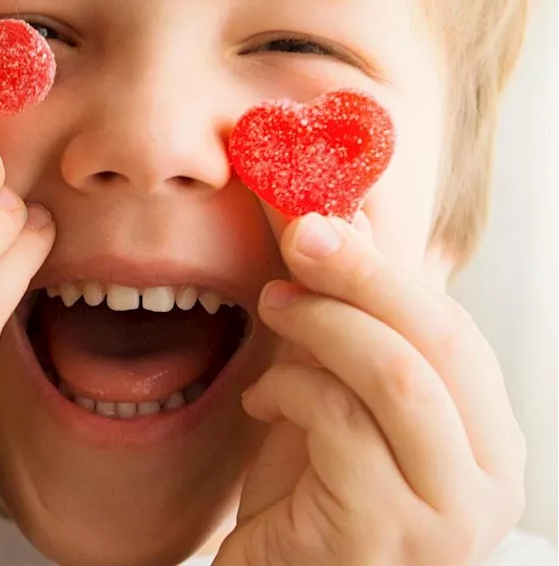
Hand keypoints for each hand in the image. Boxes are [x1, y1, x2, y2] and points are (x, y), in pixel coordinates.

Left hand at [216, 212, 526, 564]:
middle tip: (300, 236)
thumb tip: (338, 216)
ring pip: (396, 376)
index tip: (323, 219)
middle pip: (439, 343)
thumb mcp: (331, 397)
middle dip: (364, 275)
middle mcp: (486, 483)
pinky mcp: (384, 531)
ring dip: (322, 322)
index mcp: (487, 444)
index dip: (387, 268)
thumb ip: (342, 323)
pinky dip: (289, 389)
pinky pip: (339, 423)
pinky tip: (260, 401)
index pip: (455, 333)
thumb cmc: (304, 500)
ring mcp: (444, 515)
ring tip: (273, 307)